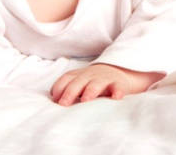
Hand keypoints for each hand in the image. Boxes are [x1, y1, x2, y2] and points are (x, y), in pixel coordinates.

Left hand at [50, 63, 164, 105]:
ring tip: (86, 99)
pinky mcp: (119, 83)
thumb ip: (68, 89)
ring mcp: (105, 78)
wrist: (121, 71)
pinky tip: (116, 97)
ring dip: (90, 90)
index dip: (59, 88)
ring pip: (96, 83)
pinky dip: (117, 91)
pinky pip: (118, 87)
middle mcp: (90, 75)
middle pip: (78, 82)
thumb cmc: (95, 82)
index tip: (55, 100)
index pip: (66, 78)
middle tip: (64, 104)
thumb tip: (54, 101)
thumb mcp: (81, 82)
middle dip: (70, 92)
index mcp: (79, 75)